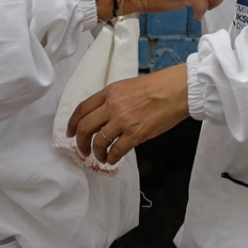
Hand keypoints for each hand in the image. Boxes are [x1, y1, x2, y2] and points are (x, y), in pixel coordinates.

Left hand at [68, 63, 189, 163]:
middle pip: (84, 127)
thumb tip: (106, 117)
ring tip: (100, 157)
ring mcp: (123, 121)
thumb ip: (114, 100)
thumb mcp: (129, 87)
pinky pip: (116, 151)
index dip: (72, 123)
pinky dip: (111, 158)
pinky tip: (112, 160)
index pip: (82, 109)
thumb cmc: (158, 86)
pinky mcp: (136, 133)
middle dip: (80, 142)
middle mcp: (112, 106)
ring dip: (96, 153)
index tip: (69, 133)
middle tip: (82, 150)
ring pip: (99, 141)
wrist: (178, 90)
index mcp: (109, 92)